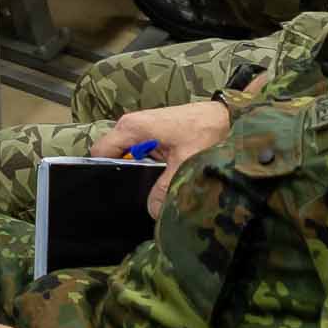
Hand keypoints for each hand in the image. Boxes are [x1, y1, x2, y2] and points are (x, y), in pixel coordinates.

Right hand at [108, 98, 230, 209]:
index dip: (103, 172)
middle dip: (122, 173)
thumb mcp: (185, 164)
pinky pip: (139, 150)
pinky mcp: (152, 131)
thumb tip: (151, 210)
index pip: (100, 152)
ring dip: (136, 169)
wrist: (227, 116)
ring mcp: (141, 127)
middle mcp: (131, 125)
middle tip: (136, 191)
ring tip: (150, 184)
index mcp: (131, 128)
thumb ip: (165, 188)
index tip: (115, 191)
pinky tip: (159, 174)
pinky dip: (145, 163)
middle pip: (112, 154)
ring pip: (126, 153)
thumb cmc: (205, 132)